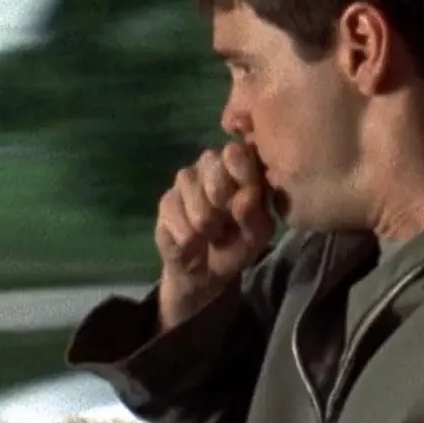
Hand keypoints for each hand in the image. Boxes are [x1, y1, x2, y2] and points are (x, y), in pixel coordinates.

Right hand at [156, 142, 275, 329]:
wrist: (206, 270)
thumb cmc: (238, 243)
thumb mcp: (257, 233)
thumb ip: (254, 213)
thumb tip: (244, 197)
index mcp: (240, 165)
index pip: (239, 152)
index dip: (242, 173)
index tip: (246, 197)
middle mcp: (211, 163)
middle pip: (213, 166)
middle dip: (223, 201)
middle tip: (228, 221)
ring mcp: (186, 179)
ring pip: (194, 194)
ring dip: (207, 224)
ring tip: (212, 233)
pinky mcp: (166, 200)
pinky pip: (177, 216)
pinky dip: (190, 237)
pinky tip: (193, 241)